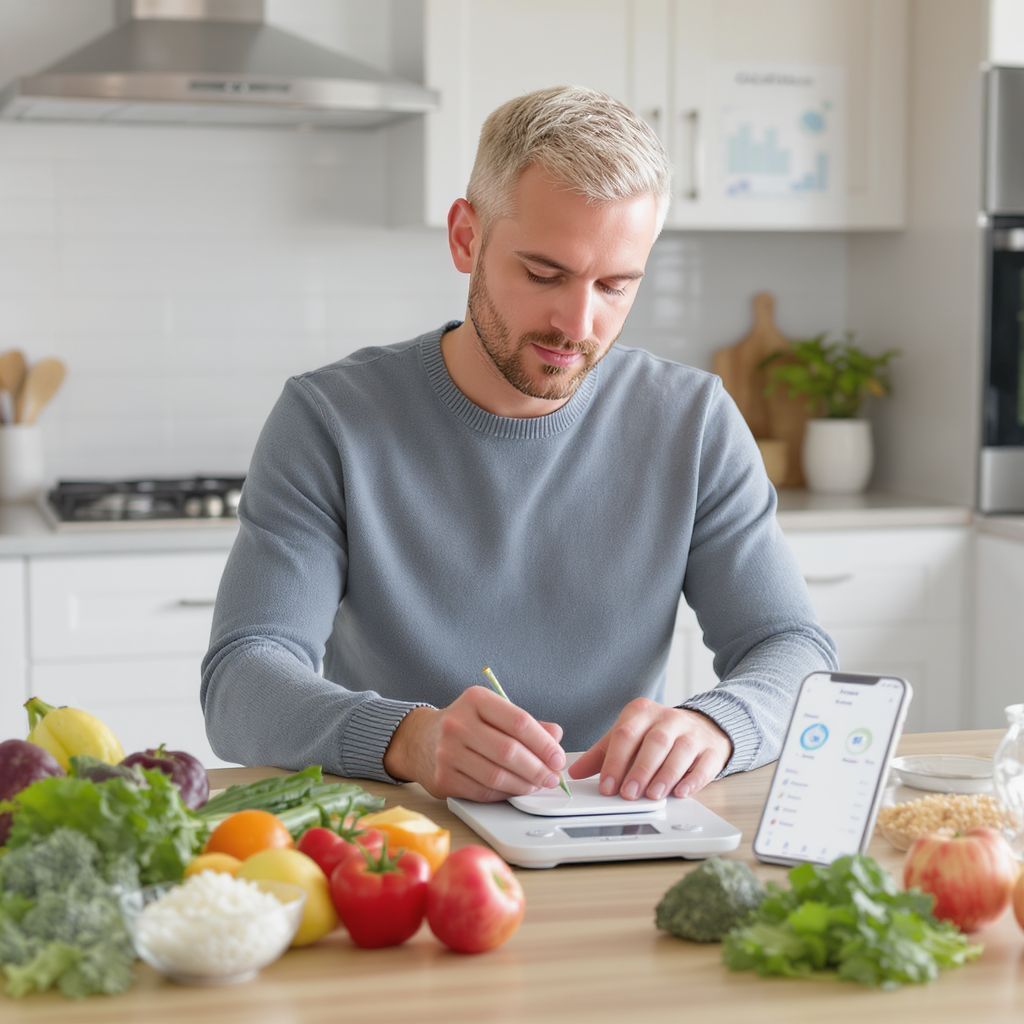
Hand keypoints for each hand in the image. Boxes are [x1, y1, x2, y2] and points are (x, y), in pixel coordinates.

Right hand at [383, 686, 566, 801]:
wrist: (419, 740)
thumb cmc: (465, 724)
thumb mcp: (493, 712)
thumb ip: (525, 723)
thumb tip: (555, 737)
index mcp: (475, 699)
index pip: (519, 722)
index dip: (544, 744)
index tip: (558, 757)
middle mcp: (458, 723)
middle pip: (509, 751)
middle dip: (538, 769)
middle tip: (552, 777)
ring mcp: (447, 753)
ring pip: (497, 776)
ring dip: (524, 785)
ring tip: (537, 785)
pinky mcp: (443, 779)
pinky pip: (483, 792)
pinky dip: (505, 794)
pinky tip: (515, 790)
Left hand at [567, 699, 732, 800]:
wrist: (701, 726)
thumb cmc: (657, 734)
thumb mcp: (628, 736)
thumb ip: (602, 754)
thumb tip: (575, 773)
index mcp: (642, 712)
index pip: (625, 734)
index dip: (614, 762)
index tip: (607, 786)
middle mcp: (668, 719)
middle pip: (653, 742)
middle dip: (640, 770)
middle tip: (629, 793)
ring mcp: (692, 733)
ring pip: (679, 752)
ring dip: (665, 775)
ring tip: (653, 795)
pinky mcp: (711, 749)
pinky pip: (704, 764)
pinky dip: (693, 779)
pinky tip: (681, 791)